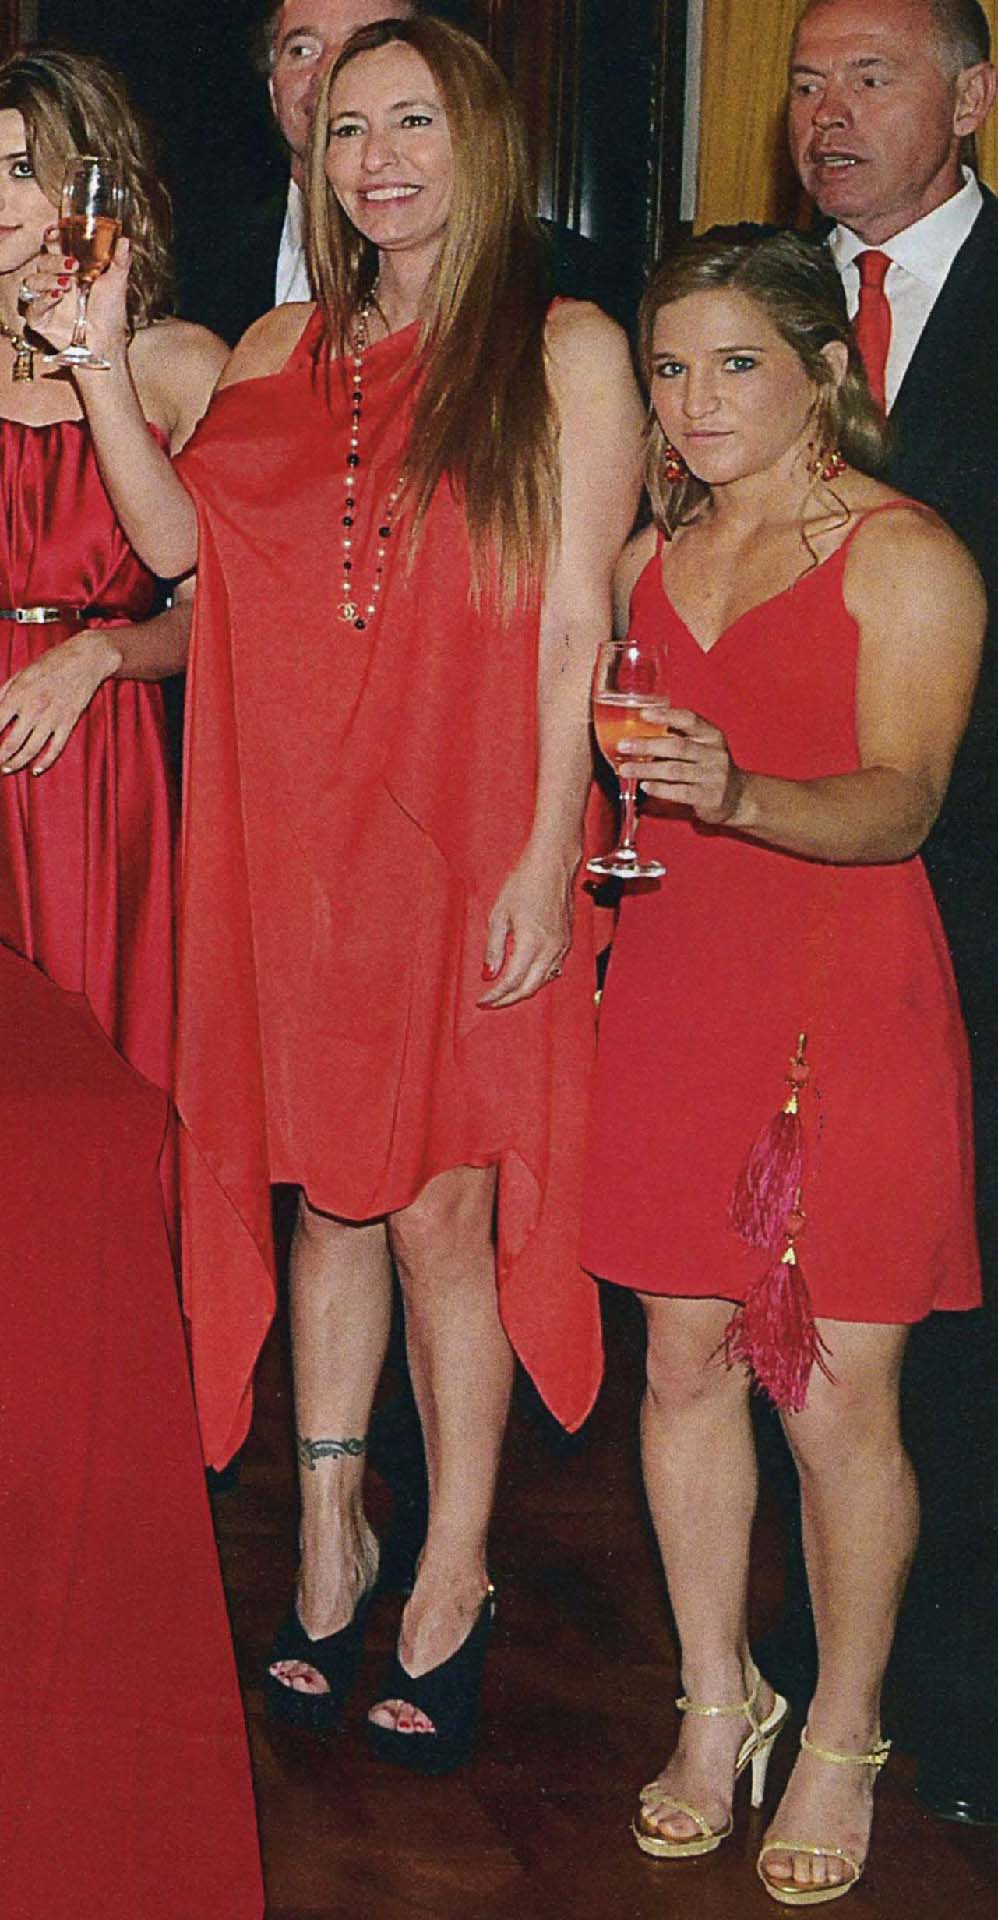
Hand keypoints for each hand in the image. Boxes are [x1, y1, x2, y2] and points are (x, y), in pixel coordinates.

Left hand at [0, 630, 120, 772]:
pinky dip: (44, 762)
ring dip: (17, 763)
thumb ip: (3, 692)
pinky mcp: (68, 723)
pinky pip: (54, 749)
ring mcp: (52, 718)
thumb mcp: (21, 673)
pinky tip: (35, 770)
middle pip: (11, 743)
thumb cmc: (51, 663)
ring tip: (7, 768)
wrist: (85, 659)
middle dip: (0, 757)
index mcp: (18, 694)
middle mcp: (33, 708)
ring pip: (31, 750)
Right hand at [19, 228, 131, 366]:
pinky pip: (32, 308)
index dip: (51, 237)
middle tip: (72, 265)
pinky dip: (43, 300)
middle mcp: (54, 281)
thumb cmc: (110, 312)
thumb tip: (125, 240)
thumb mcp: (117, 282)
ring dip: (47, 279)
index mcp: (68, 268)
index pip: (52, 246)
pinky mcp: (41, 320)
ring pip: (32, 282)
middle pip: (41, 262)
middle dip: (53, 261)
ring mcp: (45, 300)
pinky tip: (57, 297)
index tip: (56, 232)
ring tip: (67, 284)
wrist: (107, 341)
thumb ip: (120, 260)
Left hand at [479, 843, 577, 1007]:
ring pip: (543, 982)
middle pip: (529, 988)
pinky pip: (553, 970)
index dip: (496, 995)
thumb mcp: (499, 914)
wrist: (552, 865)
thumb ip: (493, 948)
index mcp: (531, 942)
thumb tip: (489, 973)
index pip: (512, 981)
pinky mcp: (567, 942)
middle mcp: (551, 948)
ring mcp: (562, 946)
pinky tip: (524, 976)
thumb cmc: (526, 881)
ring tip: (504, 992)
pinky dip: (537, 979)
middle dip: (508, 999)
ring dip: (523, 991)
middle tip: (491, 1002)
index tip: (483, 1000)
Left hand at [618, 706, 746, 825]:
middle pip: (677, 746)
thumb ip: (678, 738)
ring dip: (646, 769)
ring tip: (625, 769)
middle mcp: (714, 754)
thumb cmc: (709, 768)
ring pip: (674, 770)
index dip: (666, 715)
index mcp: (712, 736)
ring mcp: (713, 776)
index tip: (643, 714)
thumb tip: (639, 730)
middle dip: (647, 745)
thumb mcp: (702, 748)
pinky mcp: (708, 797)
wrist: (737, 798)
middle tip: (623, 745)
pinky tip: (644, 786)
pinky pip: (679, 791)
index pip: (689, 719)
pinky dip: (659, 788)